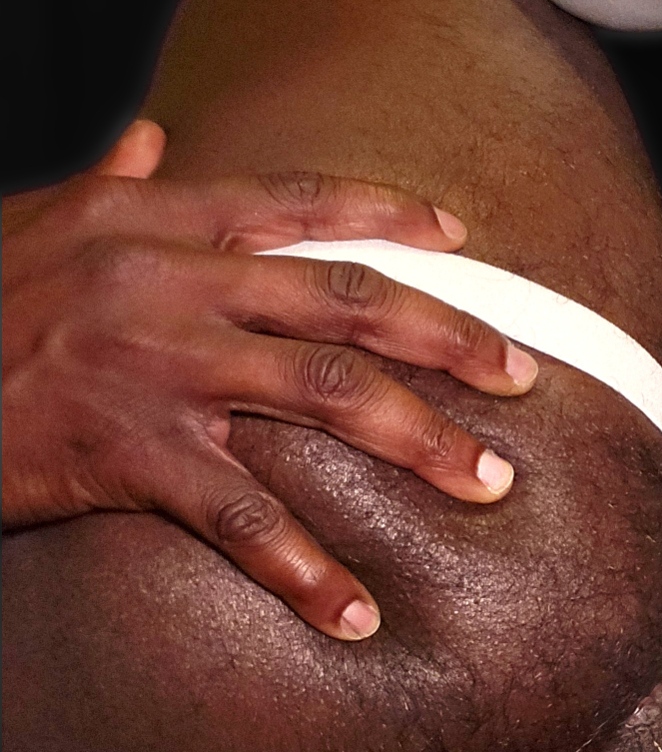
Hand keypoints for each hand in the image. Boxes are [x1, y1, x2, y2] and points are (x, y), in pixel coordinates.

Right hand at [2, 120, 538, 638]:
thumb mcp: (34, 226)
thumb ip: (110, 186)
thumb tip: (155, 136)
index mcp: (150, 223)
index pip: (292, 204)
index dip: (386, 213)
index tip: (464, 237)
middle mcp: (166, 282)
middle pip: (343, 300)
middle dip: (448, 337)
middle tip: (523, 376)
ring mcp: (154, 369)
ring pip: (324, 393)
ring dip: (420, 441)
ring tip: (489, 482)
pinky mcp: (128, 456)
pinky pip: (245, 519)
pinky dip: (307, 571)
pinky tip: (359, 614)